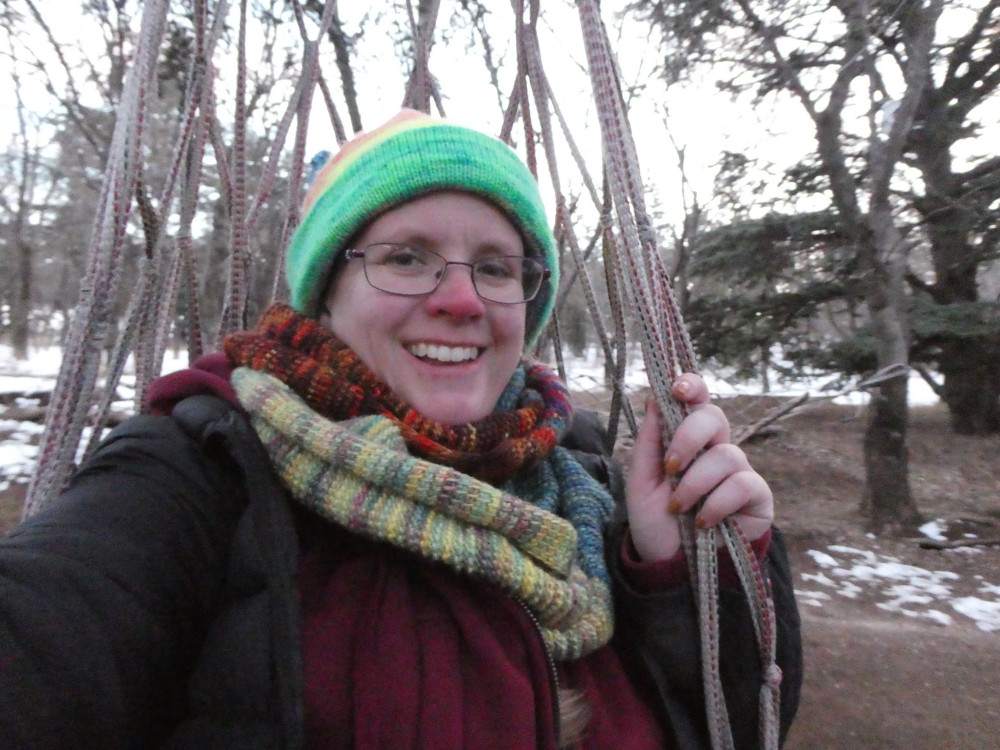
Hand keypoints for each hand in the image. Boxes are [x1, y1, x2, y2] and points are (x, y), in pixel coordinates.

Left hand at [625, 374, 773, 561]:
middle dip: (689, 436)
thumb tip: (655, 397)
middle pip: (714, 416)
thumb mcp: (641, 481)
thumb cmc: (656, 521)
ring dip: (695, 483)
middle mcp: (716, 449)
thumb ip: (649, 441)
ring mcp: (738, 472)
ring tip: (679, 508)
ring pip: (726, 455)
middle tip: (670, 465)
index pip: (696, 402)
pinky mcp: (757, 497)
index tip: (678, 388)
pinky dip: (717, 502)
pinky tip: (704, 522)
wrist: (670, 564)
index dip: (692, 386)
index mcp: (687, 440)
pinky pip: (742, 484)